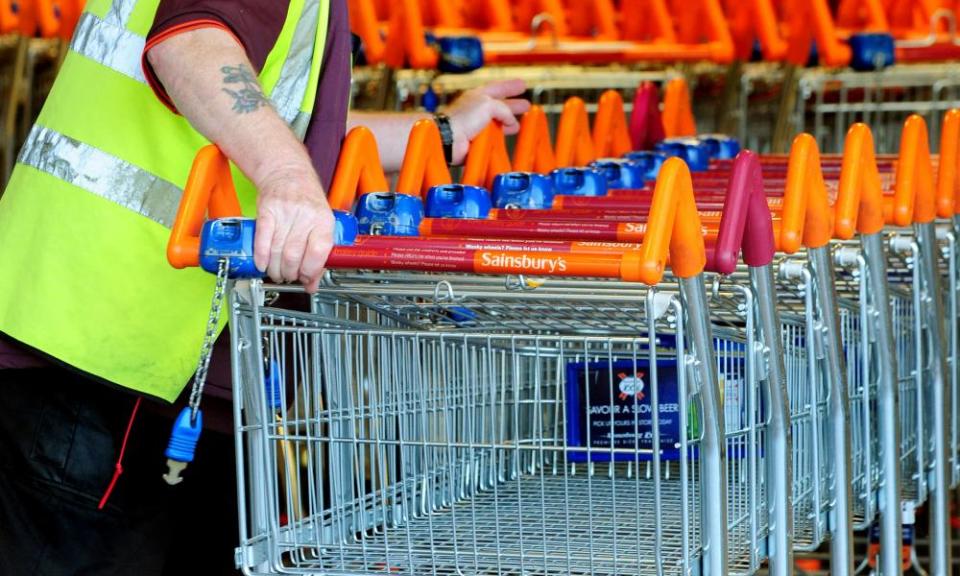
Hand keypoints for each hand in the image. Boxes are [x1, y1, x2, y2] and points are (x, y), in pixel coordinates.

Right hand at [252, 167, 334, 292]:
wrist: (287, 172)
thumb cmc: (307, 201)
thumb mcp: (321, 223)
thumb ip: (319, 254)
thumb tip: (312, 283)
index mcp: (323, 220)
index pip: (318, 251)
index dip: (310, 271)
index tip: (307, 279)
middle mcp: (305, 216)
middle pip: (294, 255)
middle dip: (290, 274)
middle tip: (290, 277)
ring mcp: (284, 213)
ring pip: (277, 251)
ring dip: (276, 270)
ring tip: (278, 273)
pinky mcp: (266, 212)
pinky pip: (262, 240)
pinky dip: (262, 257)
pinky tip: (264, 265)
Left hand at [445, 79, 530, 163]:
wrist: (449, 139)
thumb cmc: (462, 118)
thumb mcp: (488, 104)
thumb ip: (504, 109)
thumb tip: (511, 121)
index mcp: (478, 97)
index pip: (498, 88)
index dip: (510, 86)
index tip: (522, 85)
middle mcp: (477, 111)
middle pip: (500, 107)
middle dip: (513, 106)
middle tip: (525, 105)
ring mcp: (477, 127)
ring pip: (497, 124)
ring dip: (509, 124)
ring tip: (518, 125)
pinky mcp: (476, 141)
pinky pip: (493, 139)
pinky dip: (500, 138)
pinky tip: (506, 139)